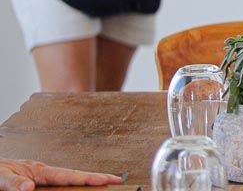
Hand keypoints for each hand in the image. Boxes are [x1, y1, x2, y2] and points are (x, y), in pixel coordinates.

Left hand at [0, 160, 121, 190]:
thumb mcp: (0, 178)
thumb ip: (13, 183)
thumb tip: (29, 187)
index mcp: (38, 170)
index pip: (69, 175)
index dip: (89, 178)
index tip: (108, 179)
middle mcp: (43, 173)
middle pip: (74, 176)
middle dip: (95, 178)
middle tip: (116, 180)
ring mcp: (41, 177)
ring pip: (66, 181)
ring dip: (84, 181)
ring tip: (102, 183)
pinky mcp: (36, 183)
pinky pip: (57, 185)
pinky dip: (70, 185)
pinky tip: (77, 186)